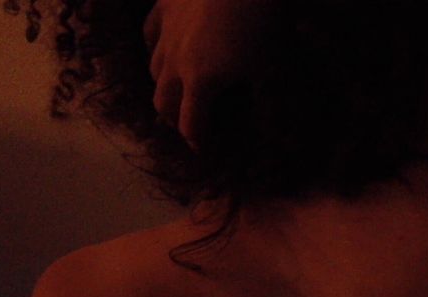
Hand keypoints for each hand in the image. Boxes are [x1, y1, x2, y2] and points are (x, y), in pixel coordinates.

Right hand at [144, 0, 277, 147]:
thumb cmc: (263, 23)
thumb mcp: (275, 69)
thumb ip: (270, 105)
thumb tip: (277, 137)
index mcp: (201, 83)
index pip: (191, 125)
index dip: (198, 142)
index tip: (205, 150)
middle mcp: (175, 61)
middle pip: (163, 102)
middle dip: (175, 119)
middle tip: (189, 125)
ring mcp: (166, 30)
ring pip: (153, 68)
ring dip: (164, 88)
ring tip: (178, 93)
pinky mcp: (165, 5)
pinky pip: (150, 33)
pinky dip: (155, 49)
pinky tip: (164, 49)